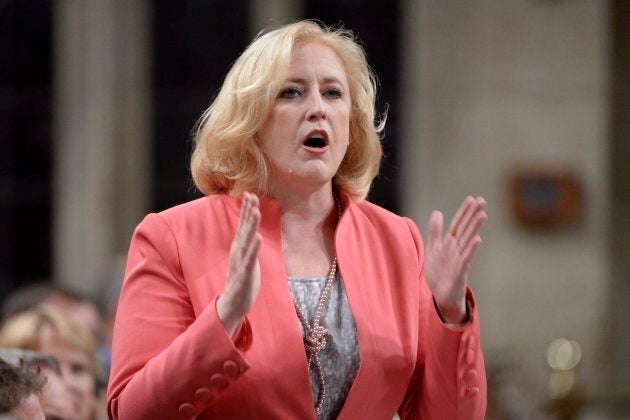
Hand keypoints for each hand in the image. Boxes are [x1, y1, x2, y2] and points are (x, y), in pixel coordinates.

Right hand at [216, 192, 261, 335]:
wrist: (233, 303)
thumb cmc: (241, 279)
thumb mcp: (245, 257)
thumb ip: (247, 243)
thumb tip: (251, 229)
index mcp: (239, 247)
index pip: (243, 224)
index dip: (246, 209)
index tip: (250, 193)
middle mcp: (238, 251)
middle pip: (244, 228)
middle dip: (248, 212)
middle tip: (252, 195)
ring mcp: (240, 262)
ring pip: (246, 240)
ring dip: (251, 225)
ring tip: (256, 211)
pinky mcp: (244, 273)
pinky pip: (250, 259)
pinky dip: (254, 248)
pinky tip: (258, 237)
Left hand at [424, 196, 486, 323]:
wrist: (440, 296)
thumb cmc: (439, 272)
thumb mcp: (433, 249)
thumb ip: (435, 232)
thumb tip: (438, 212)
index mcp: (451, 244)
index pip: (458, 224)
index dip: (464, 212)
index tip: (471, 199)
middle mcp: (458, 250)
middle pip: (465, 229)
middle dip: (473, 215)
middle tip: (483, 200)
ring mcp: (460, 260)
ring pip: (468, 241)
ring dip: (475, 228)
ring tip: (483, 214)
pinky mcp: (460, 272)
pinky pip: (466, 259)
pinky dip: (471, 249)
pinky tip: (478, 239)